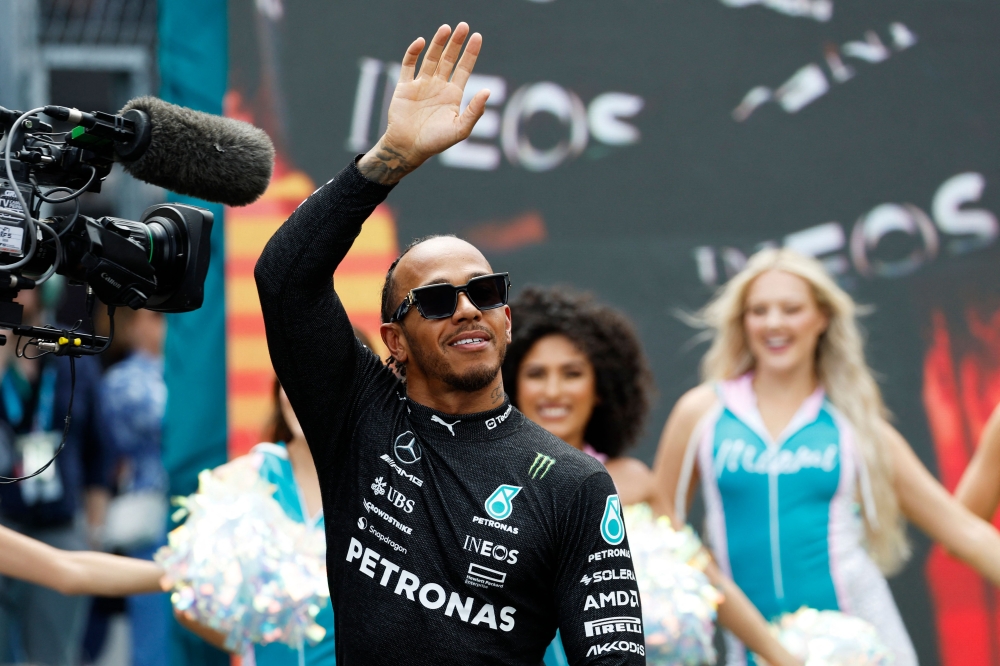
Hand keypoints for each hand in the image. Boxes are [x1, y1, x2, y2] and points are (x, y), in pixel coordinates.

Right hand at [358, 23, 489, 183]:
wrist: (408, 148)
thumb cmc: (436, 142)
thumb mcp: (460, 129)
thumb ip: (475, 111)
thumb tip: (488, 91)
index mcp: (453, 95)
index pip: (464, 68)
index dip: (470, 53)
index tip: (477, 36)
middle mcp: (438, 86)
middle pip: (449, 59)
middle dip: (456, 43)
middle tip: (463, 26)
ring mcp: (421, 85)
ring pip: (430, 58)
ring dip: (438, 43)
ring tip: (446, 28)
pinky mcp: (404, 86)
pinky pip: (409, 65)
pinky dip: (413, 53)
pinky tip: (420, 42)